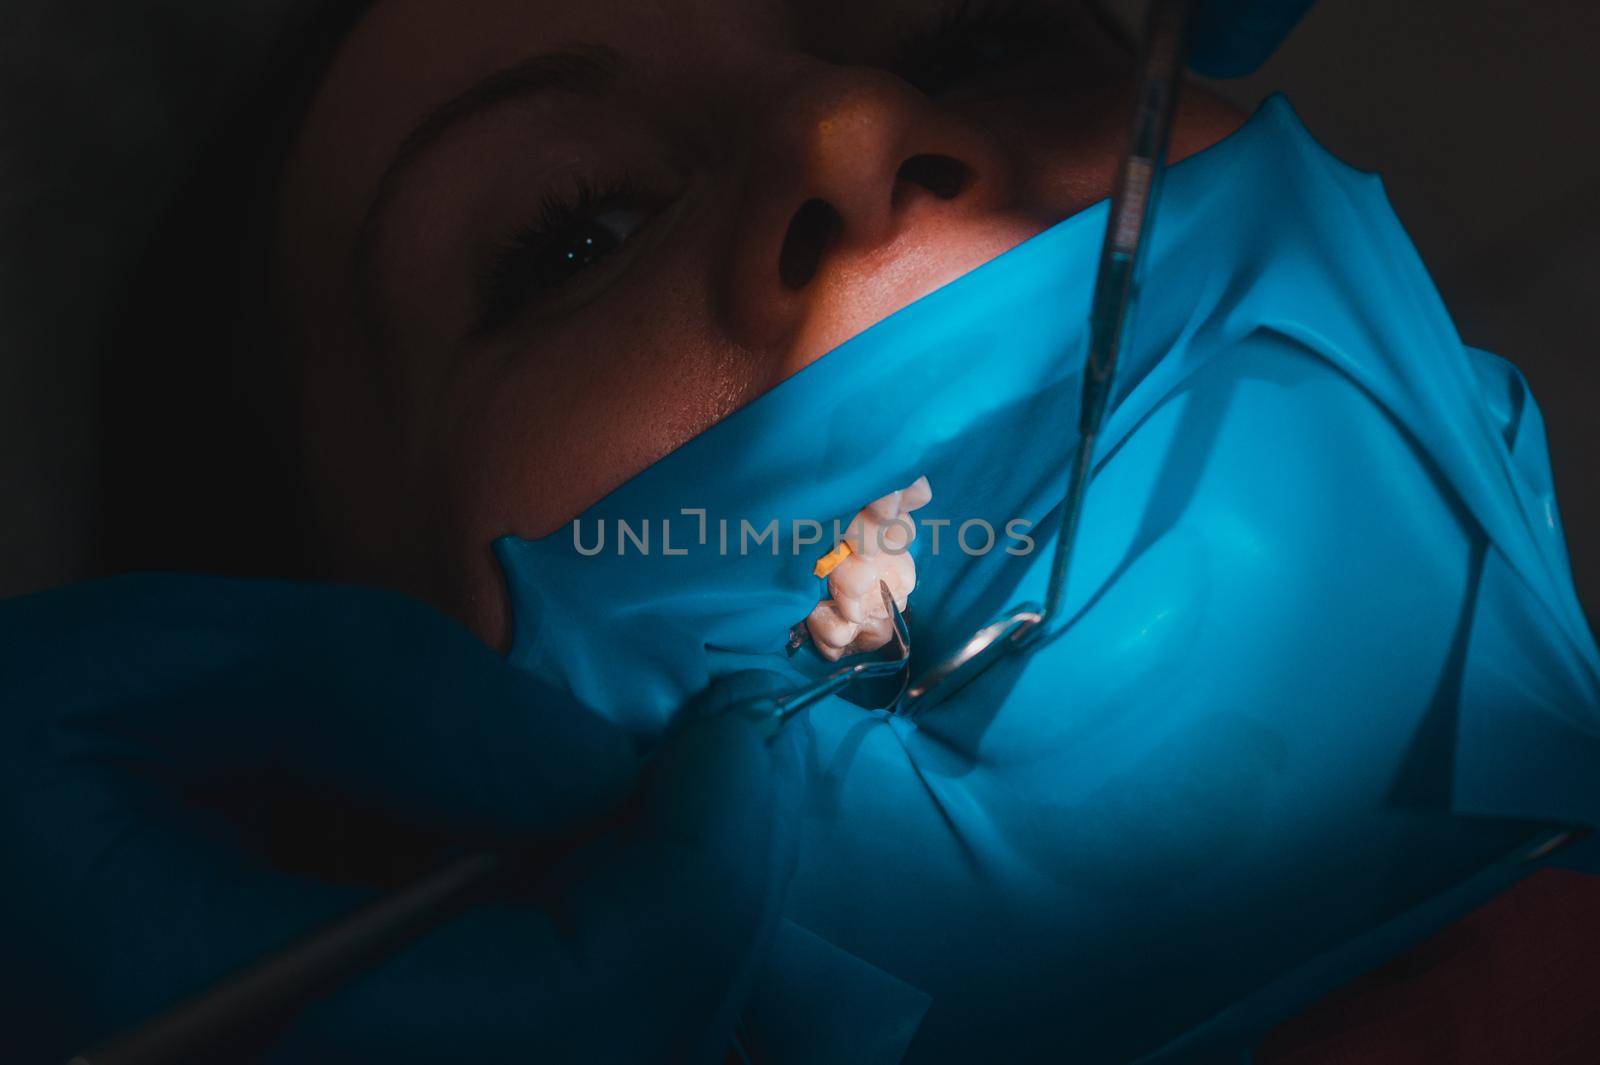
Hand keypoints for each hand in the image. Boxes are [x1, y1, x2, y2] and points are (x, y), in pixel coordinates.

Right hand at [0, 574, 798, 1061]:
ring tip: (659, 802)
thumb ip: (379, 700)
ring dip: (664, 935)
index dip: (695, 870)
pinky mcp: (344, 1064)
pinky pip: (535, 1043)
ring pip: (593, 1059)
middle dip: (703, 900)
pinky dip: (601, 962)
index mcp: (225, 1018)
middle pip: (611, 1052)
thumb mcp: (154, 668)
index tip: (731, 733)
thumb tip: (595, 767)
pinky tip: (576, 864)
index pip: (568, 1002)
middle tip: (715, 761)